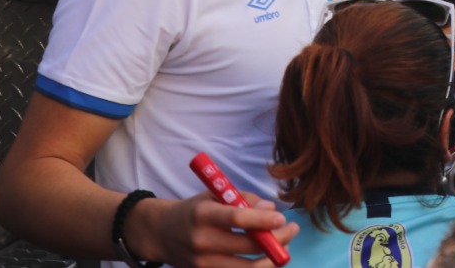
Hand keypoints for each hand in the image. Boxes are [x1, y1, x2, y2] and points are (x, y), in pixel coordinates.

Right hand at [128, 191, 298, 267]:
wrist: (161, 234)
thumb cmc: (194, 210)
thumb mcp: (213, 194)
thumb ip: (243, 198)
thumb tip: (271, 209)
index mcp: (203, 214)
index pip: (236, 218)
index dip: (262, 219)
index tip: (282, 217)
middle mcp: (202, 241)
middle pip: (247, 246)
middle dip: (277, 239)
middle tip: (292, 229)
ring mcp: (202, 263)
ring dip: (271, 260)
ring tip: (284, 249)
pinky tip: (267, 260)